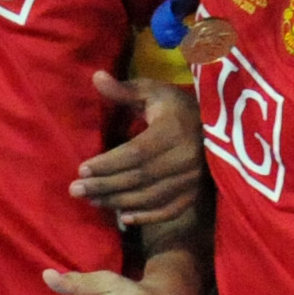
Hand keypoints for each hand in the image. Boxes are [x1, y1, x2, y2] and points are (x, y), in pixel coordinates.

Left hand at [74, 69, 205, 229]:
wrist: (217, 127)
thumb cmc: (177, 107)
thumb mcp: (153, 92)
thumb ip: (124, 89)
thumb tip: (96, 76)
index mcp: (173, 130)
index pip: (136, 152)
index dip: (109, 163)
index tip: (82, 168)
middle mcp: (185, 158)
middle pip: (139, 178)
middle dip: (105, 185)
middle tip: (76, 190)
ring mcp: (192, 179)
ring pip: (150, 197)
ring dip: (118, 201)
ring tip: (92, 200)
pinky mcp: (195, 193)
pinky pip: (169, 210)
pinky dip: (146, 216)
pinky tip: (123, 217)